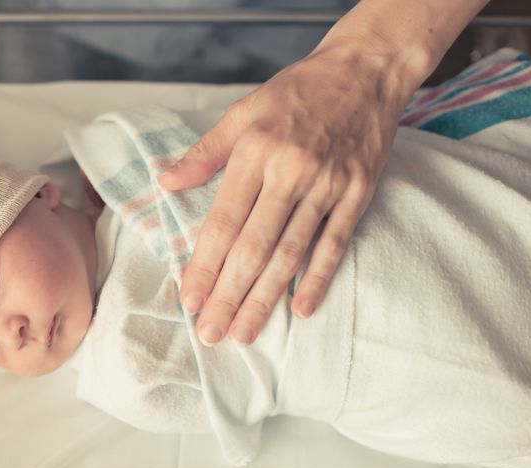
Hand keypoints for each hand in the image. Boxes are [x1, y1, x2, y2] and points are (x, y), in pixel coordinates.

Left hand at [158, 42, 409, 345]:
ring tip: (243, 333)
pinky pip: (334, 243)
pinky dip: (318, 278)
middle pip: (253, 248)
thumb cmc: (297, 92)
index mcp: (255, 153)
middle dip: (228, 295)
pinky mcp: (358, 193)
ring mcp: (327, 185)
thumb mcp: (242, 112)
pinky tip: (300, 310)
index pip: (223, 222)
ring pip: (289, 253)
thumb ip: (204, 153)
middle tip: (210, 334)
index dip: (204, 265)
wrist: (365, 69)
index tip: (189, 300)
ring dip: (265, 298)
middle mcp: (290, 171)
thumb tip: (165, 181)